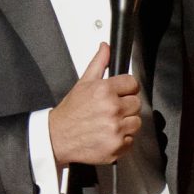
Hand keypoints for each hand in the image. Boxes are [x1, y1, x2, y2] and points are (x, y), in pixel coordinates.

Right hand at [47, 43, 141, 166]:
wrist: (57, 137)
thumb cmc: (70, 112)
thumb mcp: (83, 83)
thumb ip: (98, 63)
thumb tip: (106, 47)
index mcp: (105, 90)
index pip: (133, 84)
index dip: (126, 89)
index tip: (119, 94)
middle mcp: (112, 109)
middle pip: (136, 103)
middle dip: (126, 106)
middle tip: (111, 111)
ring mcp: (115, 129)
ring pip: (136, 122)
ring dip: (126, 124)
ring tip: (109, 124)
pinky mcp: (116, 146)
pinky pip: (131, 140)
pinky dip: (122, 140)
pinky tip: (108, 136)